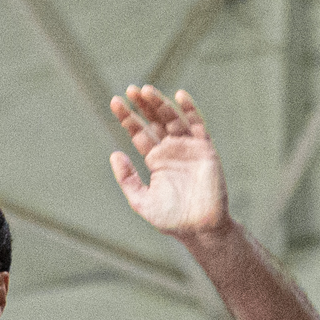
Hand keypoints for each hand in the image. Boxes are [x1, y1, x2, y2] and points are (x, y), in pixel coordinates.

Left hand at [110, 85, 229, 241]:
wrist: (200, 229)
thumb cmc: (171, 220)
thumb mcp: (141, 201)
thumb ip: (127, 179)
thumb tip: (114, 154)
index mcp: (155, 160)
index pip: (139, 133)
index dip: (127, 118)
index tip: (115, 102)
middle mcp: (171, 150)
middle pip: (154, 120)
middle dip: (143, 105)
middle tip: (130, 90)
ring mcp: (188, 148)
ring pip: (172, 118)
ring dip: (160, 103)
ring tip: (146, 90)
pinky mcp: (204, 149)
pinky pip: (197, 125)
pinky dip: (190, 109)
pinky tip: (179, 95)